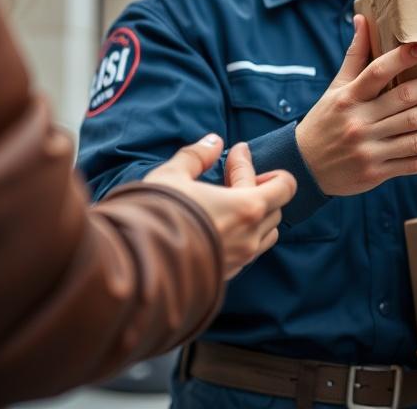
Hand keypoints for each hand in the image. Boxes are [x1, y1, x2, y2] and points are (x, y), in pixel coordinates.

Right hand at [144, 135, 296, 278]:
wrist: (135, 267)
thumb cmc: (156, 215)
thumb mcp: (172, 175)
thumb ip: (197, 155)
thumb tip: (213, 142)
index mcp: (247, 207)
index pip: (280, 183)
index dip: (254, 162)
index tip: (234, 152)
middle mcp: (251, 236)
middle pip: (278, 207)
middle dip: (259, 186)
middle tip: (232, 175)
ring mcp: (241, 259)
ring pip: (268, 232)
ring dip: (257, 213)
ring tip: (231, 201)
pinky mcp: (228, 275)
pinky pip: (250, 252)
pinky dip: (244, 234)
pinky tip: (220, 225)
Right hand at [295, 15, 416, 195]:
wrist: (304, 168)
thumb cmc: (325, 121)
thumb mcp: (334, 88)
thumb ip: (354, 56)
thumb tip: (362, 18)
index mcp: (348, 97)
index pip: (376, 72)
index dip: (401, 58)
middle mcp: (358, 122)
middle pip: (405, 102)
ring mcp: (368, 149)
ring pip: (415, 135)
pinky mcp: (376, 173)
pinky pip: (413, 165)